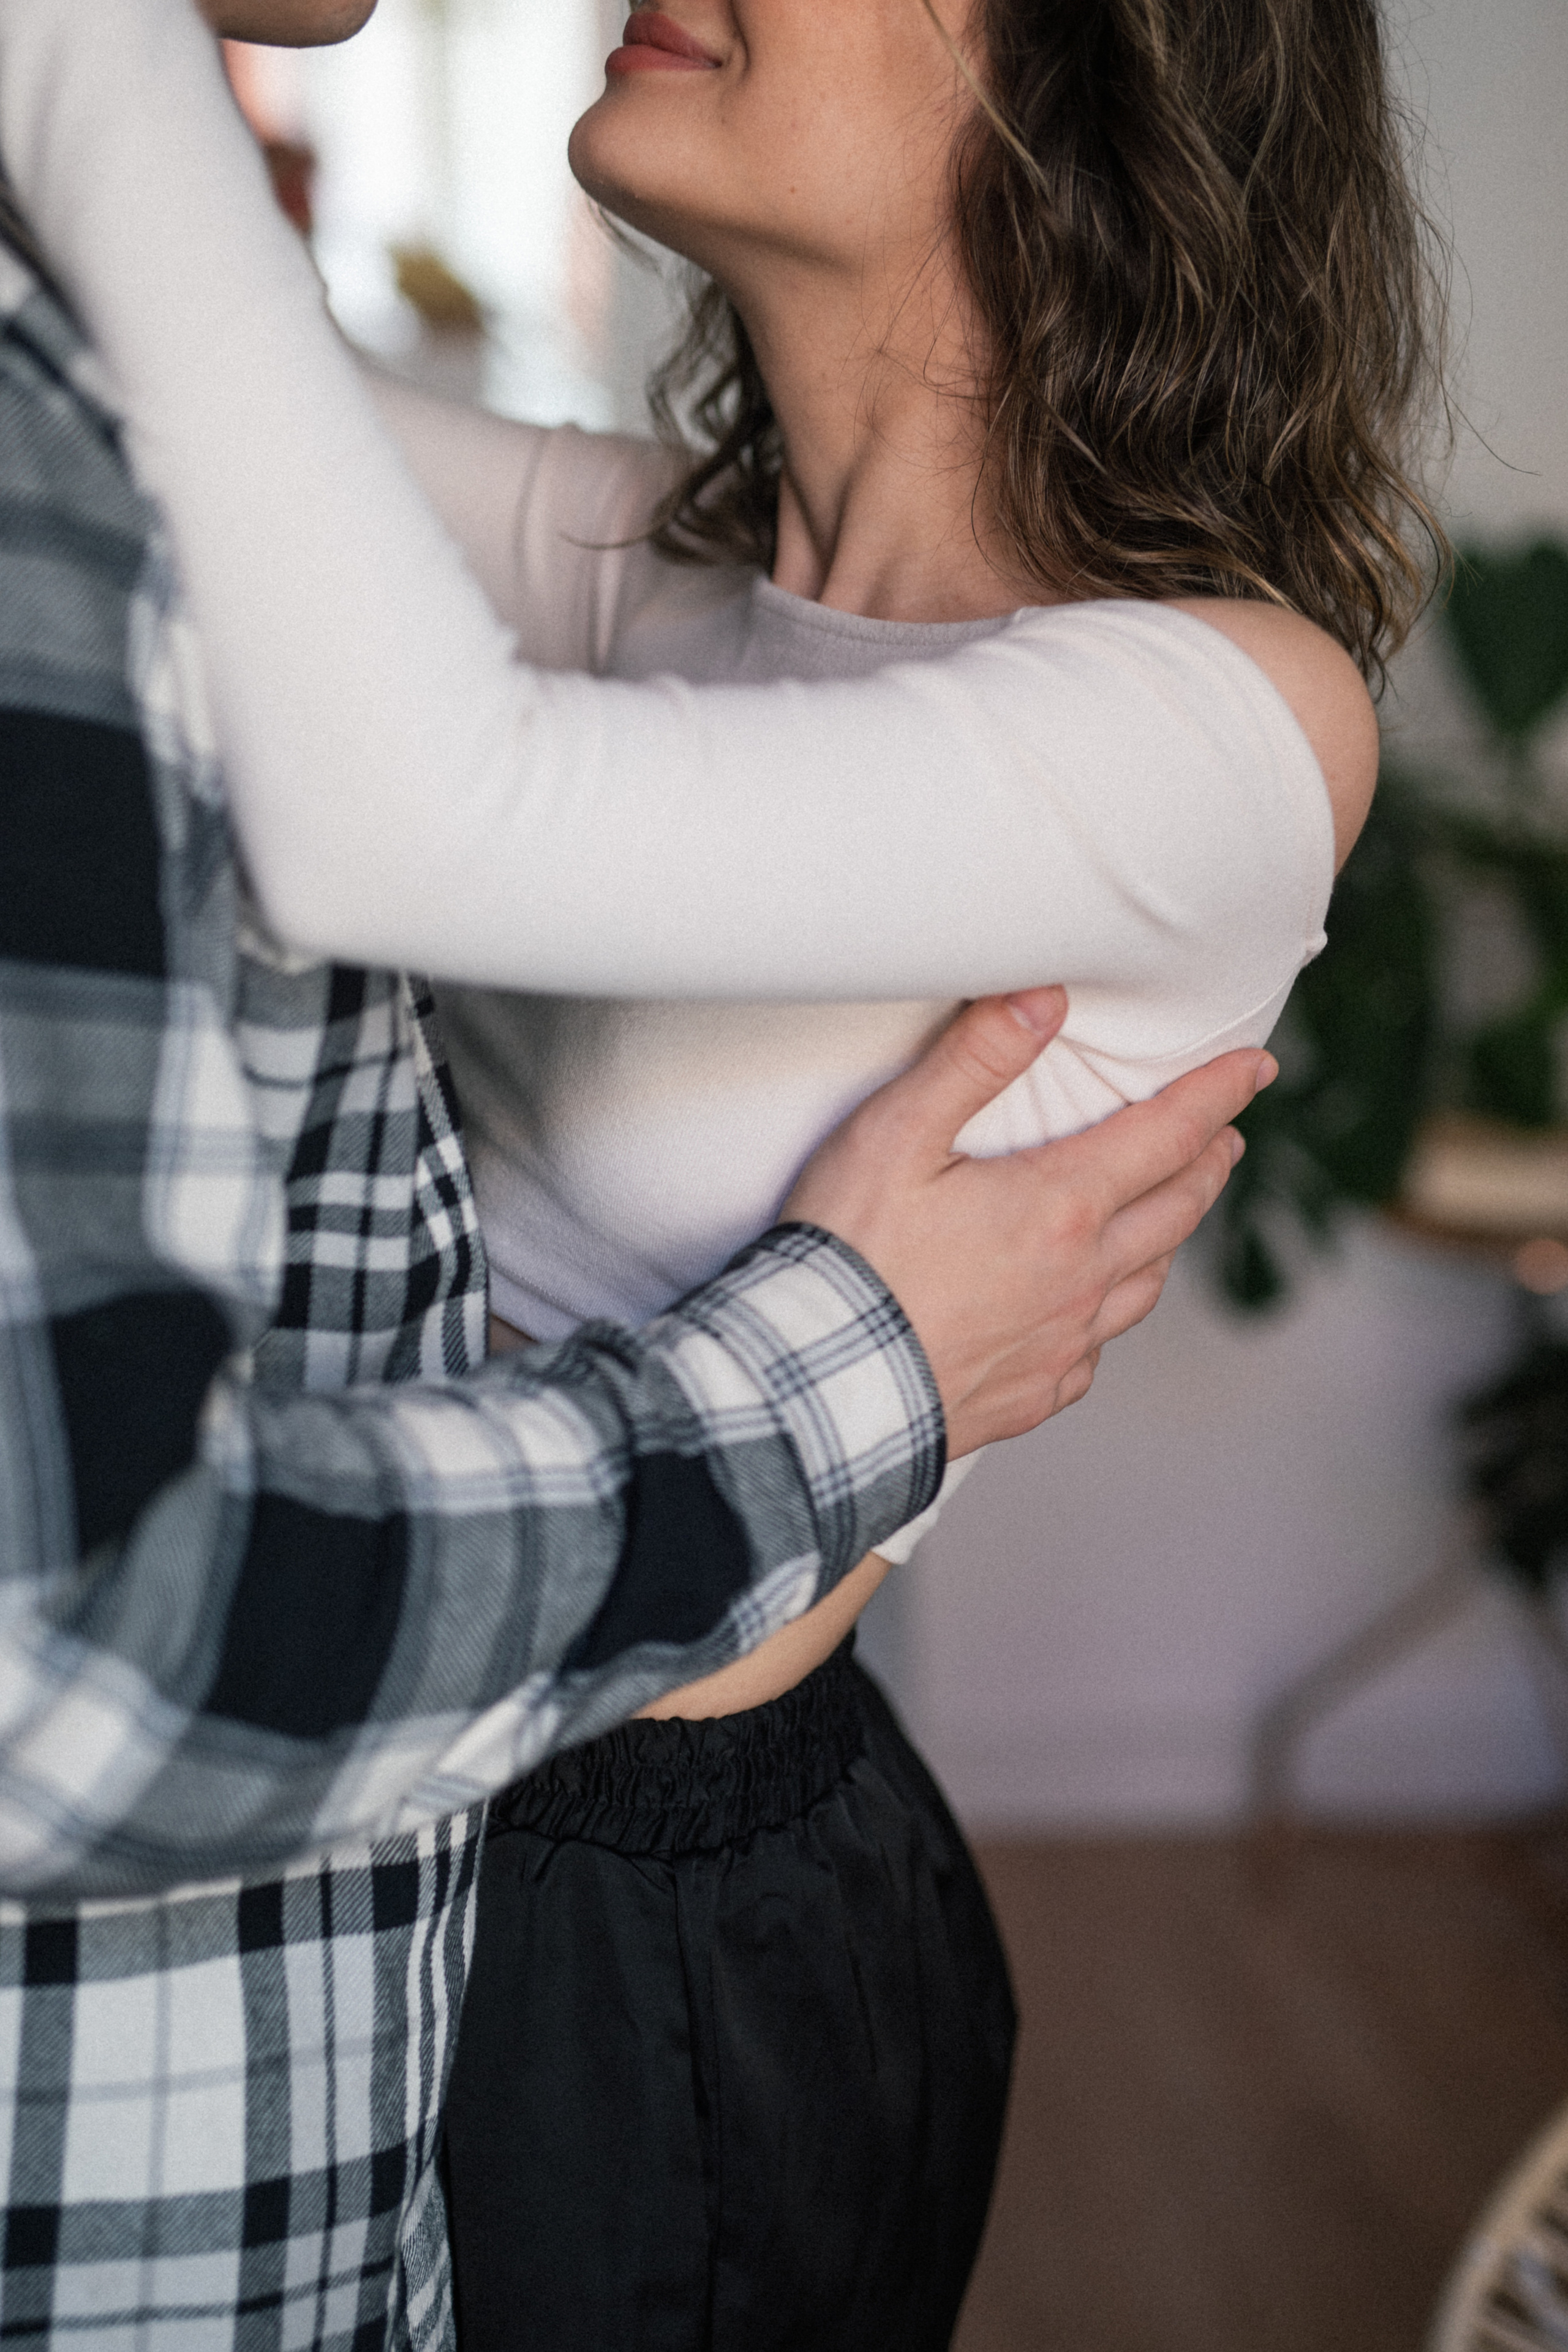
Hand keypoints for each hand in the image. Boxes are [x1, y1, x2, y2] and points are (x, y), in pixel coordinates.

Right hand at [784, 987, 1273, 1457]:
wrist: (817, 1386)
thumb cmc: (846, 1255)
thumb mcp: (896, 1134)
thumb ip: (974, 1059)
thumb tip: (1045, 997)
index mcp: (1060, 1206)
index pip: (1168, 1135)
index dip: (1218, 1094)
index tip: (1256, 1068)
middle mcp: (1081, 1279)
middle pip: (1176, 1210)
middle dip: (1208, 1163)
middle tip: (1225, 1137)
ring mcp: (1062, 1344)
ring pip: (1146, 1283)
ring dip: (1169, 1236)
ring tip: (1172, 1212)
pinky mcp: (1032, 1394)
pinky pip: (1095, 1352)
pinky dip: (1108, 1314)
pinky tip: (1091, 1310)